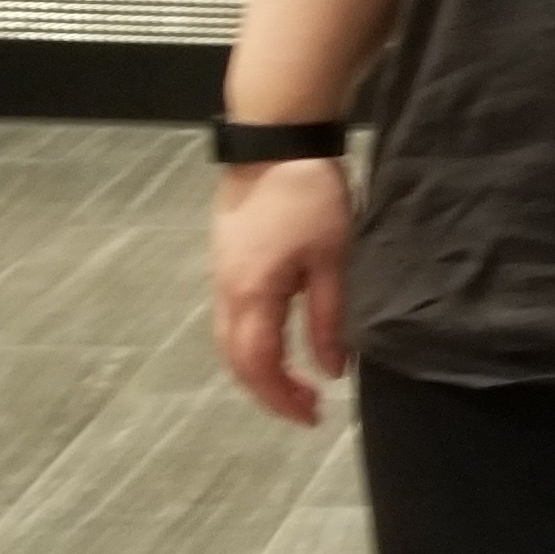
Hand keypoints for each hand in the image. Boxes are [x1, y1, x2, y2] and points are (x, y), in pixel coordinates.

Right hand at [209, 156, 353, 428]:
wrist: (274, 137)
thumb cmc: (310, 196)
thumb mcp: (333, 259)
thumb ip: (330, 318)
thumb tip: (331, 371)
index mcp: (251, 295)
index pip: (258, 366)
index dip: (282, 398)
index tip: (313, 416)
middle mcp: (226, 291)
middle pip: (236, 359)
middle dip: (268, 390)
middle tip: (307, 407)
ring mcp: (221, 273)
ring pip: (229, 339)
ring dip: (258, 367)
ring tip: (294, 380)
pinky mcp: (226, 258)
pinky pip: (232, 316)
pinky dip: (252, 341)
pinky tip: (279, 338)